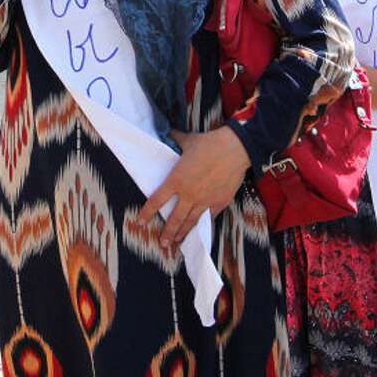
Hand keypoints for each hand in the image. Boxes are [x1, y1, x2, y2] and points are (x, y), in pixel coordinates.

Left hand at [141, 128, 248, 253]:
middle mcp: (188, 194)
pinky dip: (203, 225)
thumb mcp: (188, 141)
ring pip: (191, 222)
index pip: (157, 200)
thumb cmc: (209, 144)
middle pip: (174, 219)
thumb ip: (175, 140)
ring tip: (178, 241)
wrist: (235, 149)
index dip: (147, 213)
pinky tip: (199, 230)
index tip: (141, 221)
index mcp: (176, 180)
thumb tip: (167, 133)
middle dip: (167, 233)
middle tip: (162, 243)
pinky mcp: (219, 202)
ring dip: (183, 233)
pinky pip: (209, 217)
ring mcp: (204, 200)